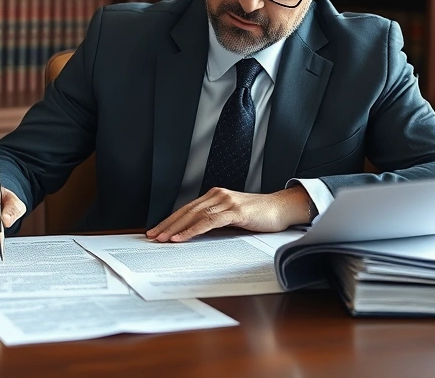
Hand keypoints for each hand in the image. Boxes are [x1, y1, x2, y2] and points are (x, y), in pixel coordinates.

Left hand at [146, 186, 313, 242]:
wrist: (282, 209)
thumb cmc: (259, 215)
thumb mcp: (232, 217)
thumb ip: (216, 221)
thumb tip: (196, 234)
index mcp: (215, 196)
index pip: (187, 209)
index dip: (170, 220)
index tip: (157, 230)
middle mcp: (217, 195)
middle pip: (186, 211)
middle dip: (167, 224)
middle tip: (152, 236)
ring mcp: (226, 202)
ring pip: (194, 215)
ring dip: (176, 228)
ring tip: (162, 239)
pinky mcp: (234, 211)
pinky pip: (208, 221)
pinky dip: (192, 230)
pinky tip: (181, 237)